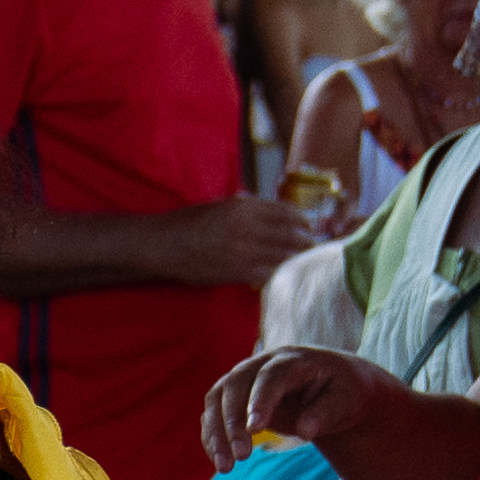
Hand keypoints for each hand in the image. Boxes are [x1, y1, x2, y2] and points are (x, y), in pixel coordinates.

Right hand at [158, 196, 326, 291]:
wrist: (164, 245)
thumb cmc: (188, 223)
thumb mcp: (220, 205)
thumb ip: (245, 207)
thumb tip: (267, 210)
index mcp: (244, 207)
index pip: (286, 212)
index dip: (302, 220)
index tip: (308, 225)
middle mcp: (248, 227)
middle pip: (291, 235)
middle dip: (307, 241)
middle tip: (314, 246)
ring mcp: (244, 251)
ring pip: (284, 255)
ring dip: (298, 259)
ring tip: (306, 261)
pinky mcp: (238, 272)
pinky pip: (269, 273)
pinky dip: (279, 273)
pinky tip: (285, 274)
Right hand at [199, 342, 395, 479]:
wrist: (332, 385)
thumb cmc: (342, 392)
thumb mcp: (346, 401)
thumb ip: (326, 413)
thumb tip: (305, 430)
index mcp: (294, 360)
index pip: (271, 375)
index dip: (260, 400)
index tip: (254, 430)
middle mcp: (263, 362)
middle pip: (236, 385)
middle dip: (233, 421)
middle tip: (241, 457)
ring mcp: (245, 377)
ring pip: (218, 398)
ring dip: (216, 432)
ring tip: (225, 467)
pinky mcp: (235, 396)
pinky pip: (214, 413)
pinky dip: (212, 436)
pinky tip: (220, 461)